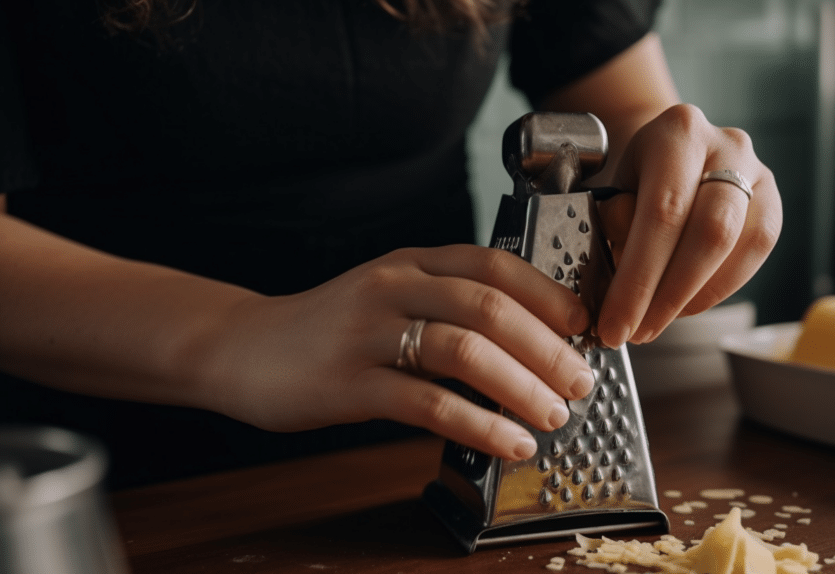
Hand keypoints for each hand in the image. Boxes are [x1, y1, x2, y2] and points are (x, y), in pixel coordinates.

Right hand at [203, 245, 594, 460]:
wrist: (242, 346)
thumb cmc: (331, 327)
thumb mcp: (390, 296)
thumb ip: (447, 304)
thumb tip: (529, 340)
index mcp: (412, 262)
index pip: (494, 264)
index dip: (548, 294)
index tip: (585, 327)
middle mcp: (394, 286)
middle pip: (489, 306)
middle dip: (548, 347)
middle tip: (581, 382)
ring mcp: (368, 332)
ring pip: (464, 350)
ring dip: (522, 387)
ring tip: (554, 417)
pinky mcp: (349, 382)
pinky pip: (429, 402)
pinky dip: (480, 424)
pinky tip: (508, 442)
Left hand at [596, 104, 782, 346]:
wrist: (674, 148)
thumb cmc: (638, 176)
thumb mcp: (613, 188)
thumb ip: (614, 228)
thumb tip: (617, 290)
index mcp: (677, 133)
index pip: (661, 214)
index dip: (639, 279)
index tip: (615, 325)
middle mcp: (726, 146)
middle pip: (709, 233)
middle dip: (668, 296)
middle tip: (636, 333)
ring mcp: (758, 172)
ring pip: (738, 248)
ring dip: (693, 299)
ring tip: (655, 322)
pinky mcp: (774, 202)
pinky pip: (754, 256)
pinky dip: (716, 290)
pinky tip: (685, 304)